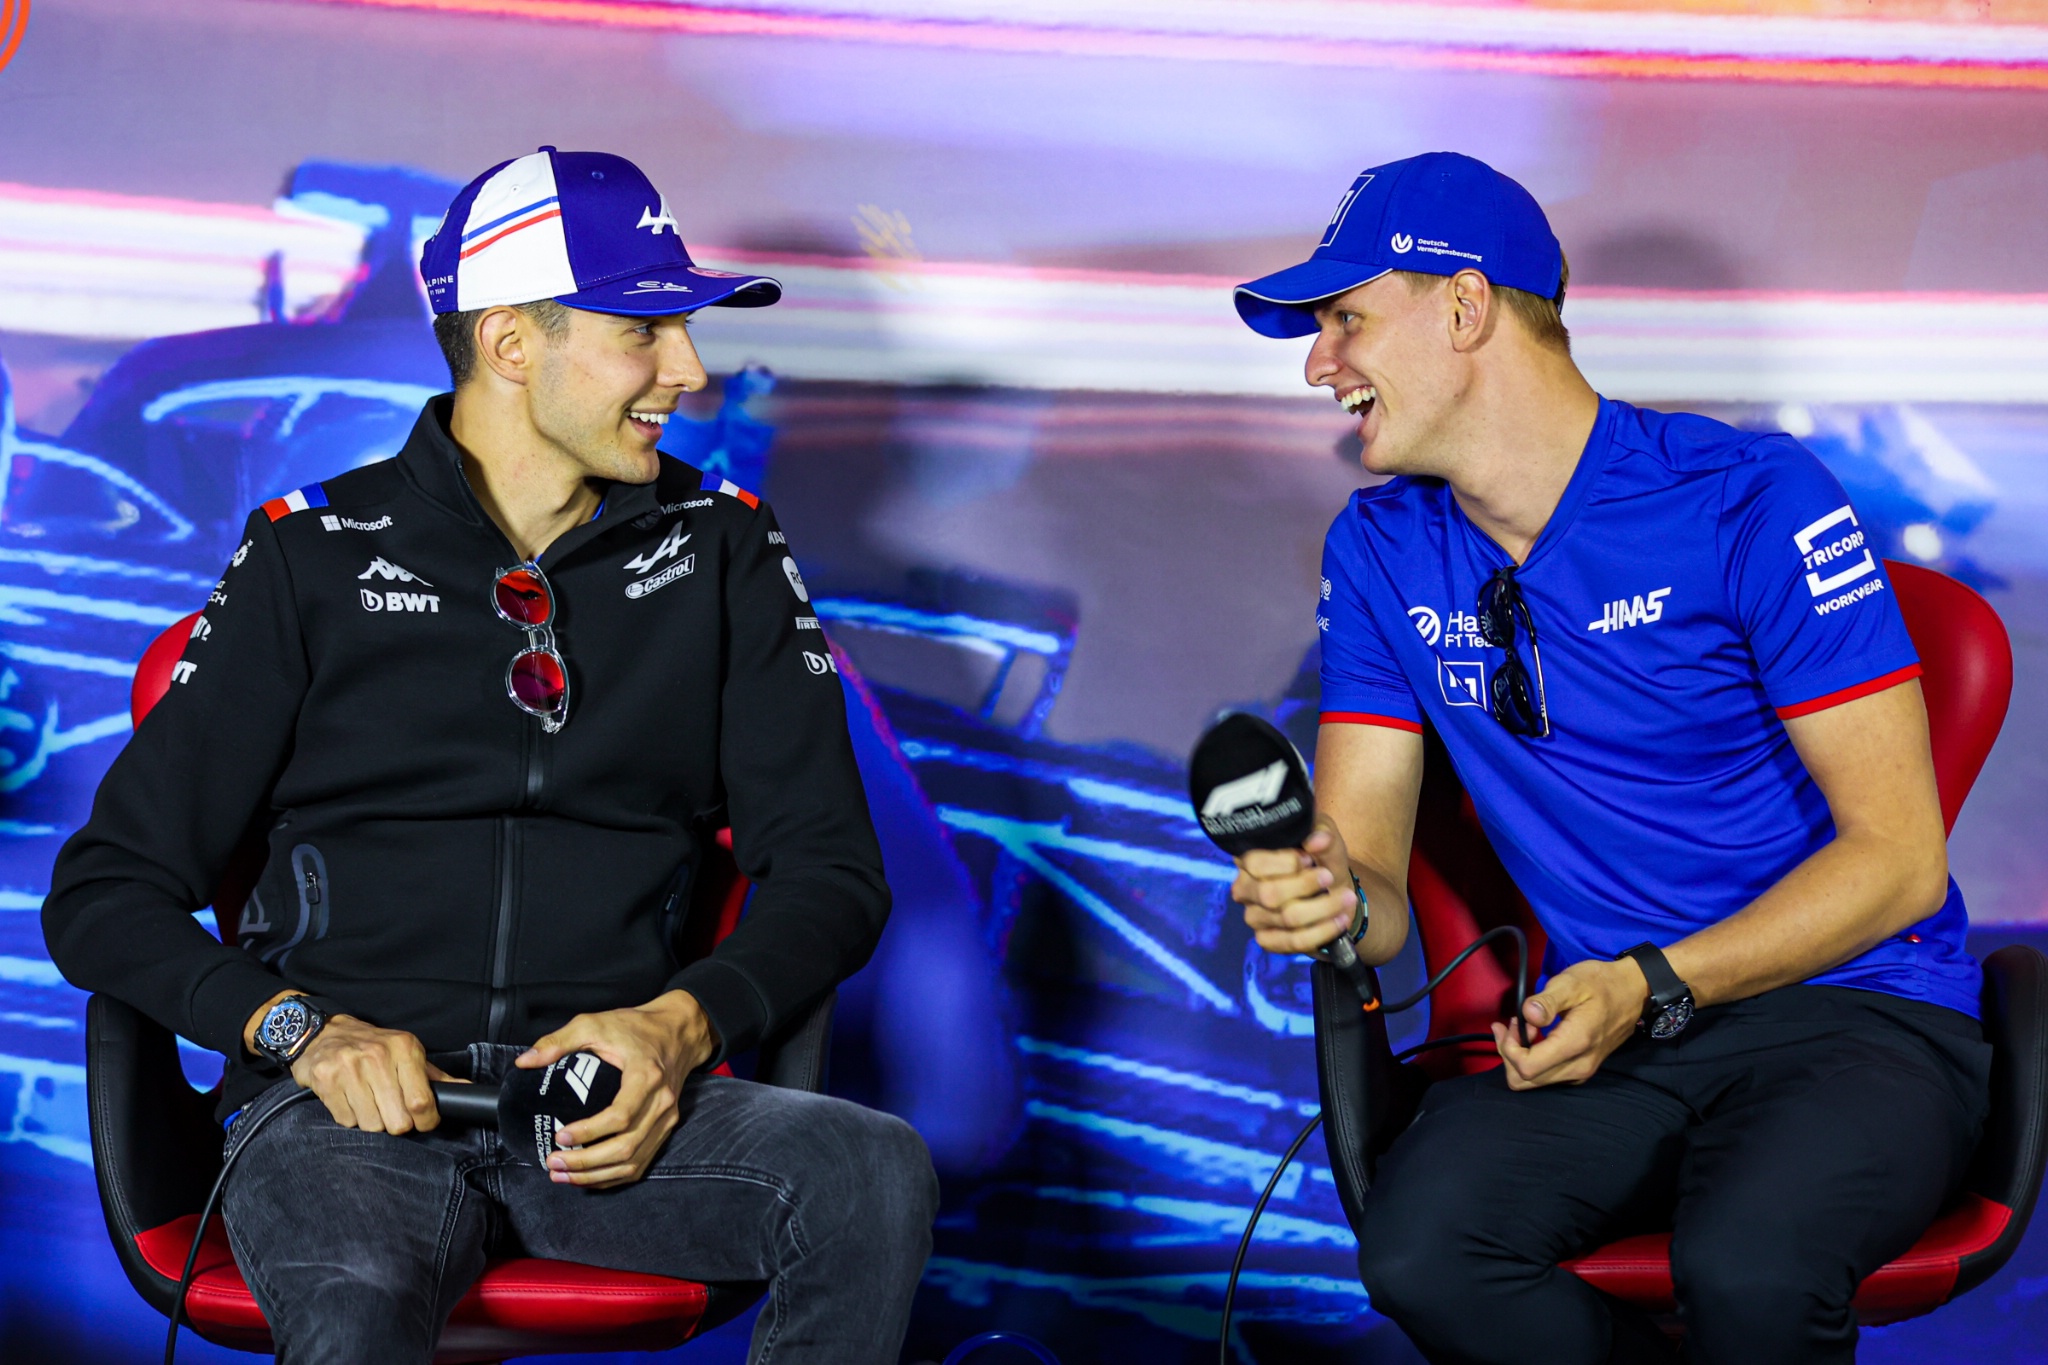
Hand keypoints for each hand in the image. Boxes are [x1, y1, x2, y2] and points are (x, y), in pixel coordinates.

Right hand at [290, 1015, 453, 1133]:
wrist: (325, 1033)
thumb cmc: (373, 1046)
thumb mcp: (407, 1053)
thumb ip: (436, 1076)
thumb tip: (467, 1089)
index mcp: (404, 1048)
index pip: (422, 1102)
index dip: (426, 1121)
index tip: (424, 1121)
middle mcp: (377, 1056)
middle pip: (398, 1122)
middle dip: (397, 1124)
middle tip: (392, 1111)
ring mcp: (349, 1068)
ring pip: (371, 1125)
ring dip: (372, 1121)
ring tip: (369, 1101)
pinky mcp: (325, 1080)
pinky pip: (346, 1121)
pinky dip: (350, 1117)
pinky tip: (350, 1099)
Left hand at [518, 990, 719, 1188]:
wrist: (678, 1031)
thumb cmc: (637, 1027)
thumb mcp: (595, 1023)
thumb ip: (559, 1041)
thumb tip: (525, 1062)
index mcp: (646, 1077)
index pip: (620, 1116)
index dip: (589, 1132)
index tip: (560, 1135)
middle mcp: (661, 1103)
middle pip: (625, 1147)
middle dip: (586, 1163)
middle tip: (553, 1163)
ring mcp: (667, 1119)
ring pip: (633, 1162)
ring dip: (596, 1176)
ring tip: (563, 1176)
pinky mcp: (666, 1128)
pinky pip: (641, 1163)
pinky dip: (613, 1176)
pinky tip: (588, 1177)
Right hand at [1232, 815, 1359, 956]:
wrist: (1332, 892)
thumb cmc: (1321, 861)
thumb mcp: (1325, 841)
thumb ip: (1323, 833)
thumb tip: (1317, 840)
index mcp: (1248, 859)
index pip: (1255, 863)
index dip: (1285, 863)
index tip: (1310, 859)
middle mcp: (1244, 889)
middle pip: (1269, 894)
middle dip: (1306, 886)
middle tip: (1329, 877)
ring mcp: (1253, 917)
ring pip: (1287, 918)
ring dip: (1323, 908)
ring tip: (1346, 898)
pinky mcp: (1267, 940)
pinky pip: (1293, 941)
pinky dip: (1322, 931)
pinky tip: (1339, 921)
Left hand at [1490, 957, 1649, 1089]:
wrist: (1634, 992)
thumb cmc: (1601, 983)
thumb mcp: (1571, 982)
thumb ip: (1547, 1001)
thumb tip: (1528, 1014)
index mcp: (1575, 1044)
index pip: (1527, 1068)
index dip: (1510, 1047)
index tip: (1516, 1022)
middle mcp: (1579, 1066)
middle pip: (1525, 1080)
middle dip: (1510, 1053)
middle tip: (1513, 1024)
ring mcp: (1581, 1072)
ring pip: (1534, 1081)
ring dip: (1519, 1057)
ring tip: (1522, 1027)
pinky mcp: (1581, 1070)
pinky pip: (1547, 1077)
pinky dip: (1533, 1060)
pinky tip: (1533, 1037)